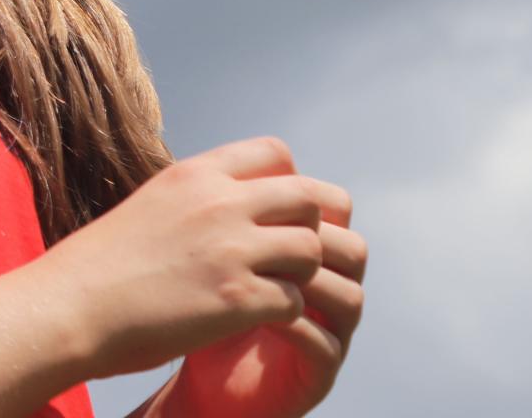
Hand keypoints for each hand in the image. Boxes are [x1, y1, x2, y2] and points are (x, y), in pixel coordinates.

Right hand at [38, 137, 351, 381]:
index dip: (290, 182)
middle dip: (310, 228)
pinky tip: (256, 320)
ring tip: (272, 289)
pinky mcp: (237, 299)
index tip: (276, 214)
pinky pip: (295, 300)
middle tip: (290, 258)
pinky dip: (283, 313)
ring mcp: (231, 250)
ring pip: (312, 249)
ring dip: (301, 274)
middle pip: (310, 197)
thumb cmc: (101, 266)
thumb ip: (197, 198)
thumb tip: (233, 201)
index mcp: (195, 174)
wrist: (69, 307)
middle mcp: (219, 203)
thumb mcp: (150, 206)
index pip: (276, 151)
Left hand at [164, 204, 367, 417]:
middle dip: (313, 236)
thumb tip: (222, 158)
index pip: (328, 210)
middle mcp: (322, 290)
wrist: (179, 373)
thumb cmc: (188, 304)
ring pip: (350, 296)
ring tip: (263, 272)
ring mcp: (325, 333)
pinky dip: (296, 324)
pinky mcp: (315, 374)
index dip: (302, 197)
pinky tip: (259, 312)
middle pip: (352, 248)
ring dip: (308, 279)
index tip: (254, 192)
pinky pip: (327, 344)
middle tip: (266, 232)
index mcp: (302, 253)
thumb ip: (221, 208)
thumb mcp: (199, 247)